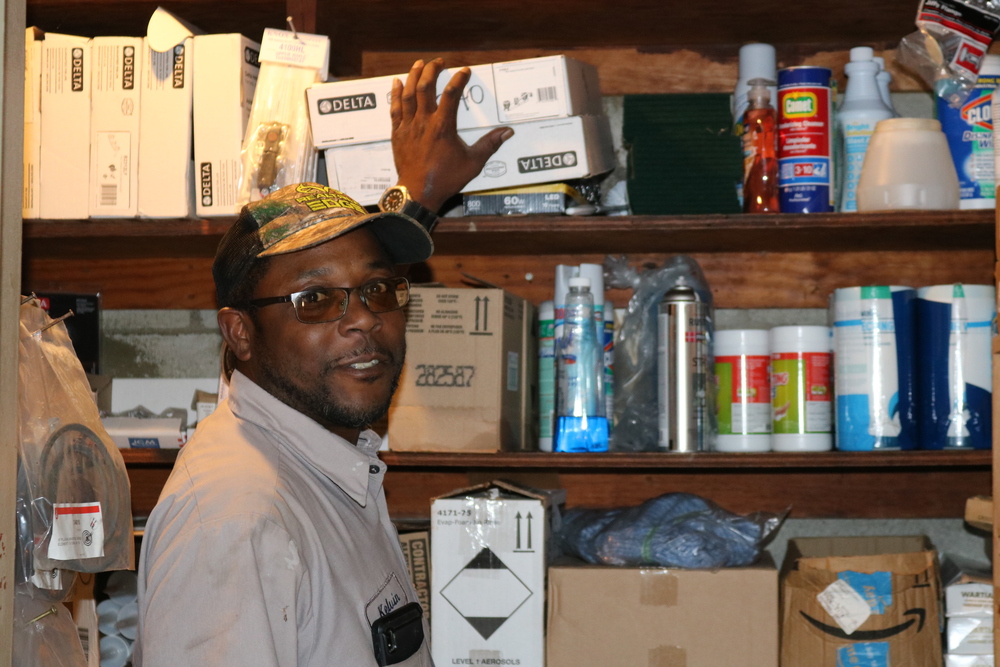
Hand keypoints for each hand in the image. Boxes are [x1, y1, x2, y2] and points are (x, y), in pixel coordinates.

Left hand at [390, 58, 513, 212]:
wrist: (418, 192)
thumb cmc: (445, 179)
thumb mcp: (473, 163)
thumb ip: (490, 145)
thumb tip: (507, 132)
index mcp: (443, 126)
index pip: (451, 94)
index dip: (458, 79)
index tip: (465, 71)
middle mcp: (424, 121)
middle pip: (425, 87)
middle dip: (432, 70)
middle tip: (439, 62)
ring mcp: (409, 126)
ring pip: (408, 94)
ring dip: (413, 76)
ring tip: (419, 64)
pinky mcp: (398, 133)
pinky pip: (395, 109)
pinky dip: (396, 94)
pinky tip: (396, 83)